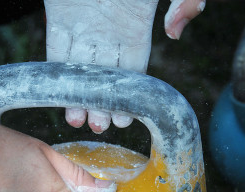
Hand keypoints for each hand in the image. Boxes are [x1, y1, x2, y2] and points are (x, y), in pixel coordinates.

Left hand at [44, 0, 205, 132]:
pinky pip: (58, 50)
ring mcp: (83, 25)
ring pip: (81, 69)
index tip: (125, 118)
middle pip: (105, 75)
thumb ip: (186, 0)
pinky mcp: (58, 17)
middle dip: (102, 103)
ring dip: (78, 96)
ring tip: (78, 120)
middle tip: (99, 126)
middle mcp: (108, 31)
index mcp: (135, 26)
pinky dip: (58, 74)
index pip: (133, 69)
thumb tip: (175, 34)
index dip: (128, 95)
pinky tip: (60, 95)